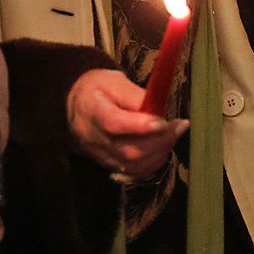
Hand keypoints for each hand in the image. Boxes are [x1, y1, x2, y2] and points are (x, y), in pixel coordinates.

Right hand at [66, 68, 188, 178]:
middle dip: (159, 141)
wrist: (74, 106)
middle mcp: (93, 139)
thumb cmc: (97, 89)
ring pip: (133, 165)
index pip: (113, 124)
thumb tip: (158, 108)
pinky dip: (153, 162)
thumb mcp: (113, 81)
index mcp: (92, 111)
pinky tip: (164, 147)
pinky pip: (133, 172)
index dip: (140, 126)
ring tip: (175, 133)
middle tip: (179, 125)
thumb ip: (134, 95)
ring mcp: (100, 155)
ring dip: (159, 152)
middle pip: (127, 150)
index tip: (162, 121)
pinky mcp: (107, 164)